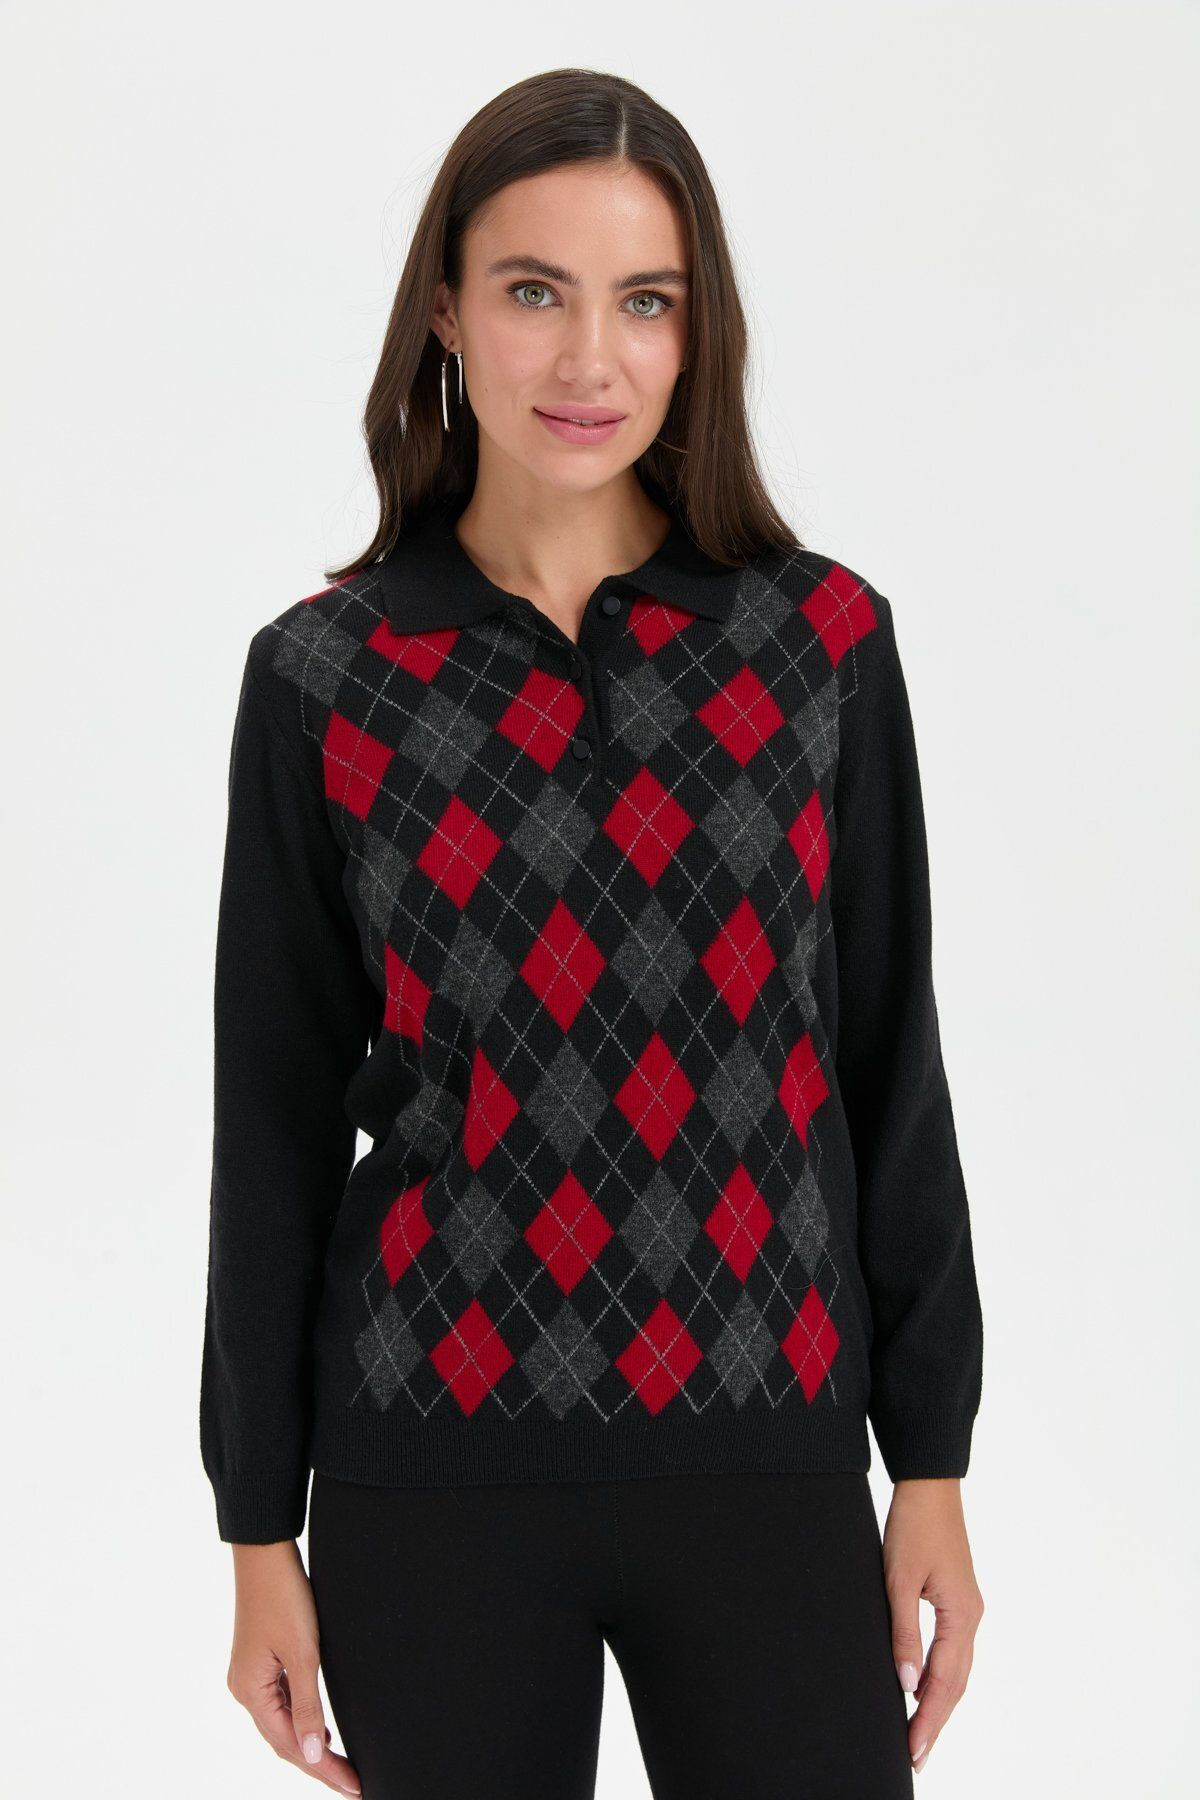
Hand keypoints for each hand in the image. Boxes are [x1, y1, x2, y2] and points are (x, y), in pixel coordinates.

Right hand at [225, 1540, 360, 1795]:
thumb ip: (309, 1706)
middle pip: (284, 1741)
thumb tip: (314, 1753)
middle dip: (319, 1764)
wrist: (266, 1553)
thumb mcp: (303, 1653)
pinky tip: (321, 1729)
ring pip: (282, 1724)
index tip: (352, 1787)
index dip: (323, 1770)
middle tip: (352, 1783)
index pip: (291, 1746)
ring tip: (341, 1765)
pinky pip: (280, 1704)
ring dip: (310, 1745)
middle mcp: (245, 1689)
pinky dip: (301, 1721)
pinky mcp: (259, 1663)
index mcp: (251, 1692)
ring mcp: (250, 1676)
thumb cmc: (284, 1596)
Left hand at [882, 1478, 983, 1775]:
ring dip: (937, 1702)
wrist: (929, 1485)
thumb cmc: (913, 1526)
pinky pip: (951, 1650)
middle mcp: (971, 1616)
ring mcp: (967, 1608)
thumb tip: (905, 1684)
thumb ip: (903, 1633)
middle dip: (935, 1721)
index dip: (929, 1719)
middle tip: (915, 1756)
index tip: (914, 1750)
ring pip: (955, 1669)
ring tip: (918, 1733)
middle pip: (956, 1683)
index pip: (945, 1682)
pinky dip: (938, 1675)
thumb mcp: (898, 1579)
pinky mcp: (957, 1599)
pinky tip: (921, 1688)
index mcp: (961, 1615)